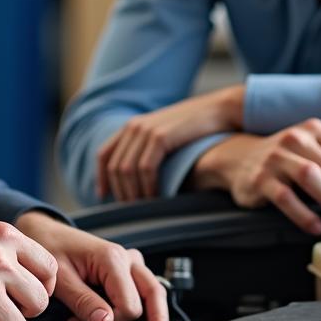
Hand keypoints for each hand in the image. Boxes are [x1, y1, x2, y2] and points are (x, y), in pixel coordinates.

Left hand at [16, 211, 172, 320]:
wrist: (44, 234)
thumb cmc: (50, 250)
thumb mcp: (60, 280)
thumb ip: (84, 303)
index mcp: (113, 259)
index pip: (130, 306)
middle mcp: (127, 258)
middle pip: (154, 295)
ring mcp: (129, 262)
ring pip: (150, 294)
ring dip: (130, 316)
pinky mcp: (126, 269)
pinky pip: (139, 291)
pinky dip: (126, 308)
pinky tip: (104, 316)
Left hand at [96, 85, 244, 200]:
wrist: (219, 110)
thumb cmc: (196, 127)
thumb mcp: (165, 134)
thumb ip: (148, 148)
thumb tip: (138, 175)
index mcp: (132, 125)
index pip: (103, 154)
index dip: (101, 177)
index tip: (104, 196)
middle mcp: (134, 126)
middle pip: (114, 167)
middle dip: (121, 192)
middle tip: (131, 210)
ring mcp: (146, 130)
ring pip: (127, 170)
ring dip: (134, 193)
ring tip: (144, 208)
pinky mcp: (160, 137)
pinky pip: (145, 169)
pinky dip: (148, 187)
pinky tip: (156, 198)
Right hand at [190, 118, 320, 234]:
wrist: (238, 158)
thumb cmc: (284, 160)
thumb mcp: (309, 149)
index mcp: (313, 130)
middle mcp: (295, 138)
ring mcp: (276, 157)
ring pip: (313, 177)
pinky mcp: (260, 178)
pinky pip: (286, 198)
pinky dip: (305, 215)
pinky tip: (316, 226)